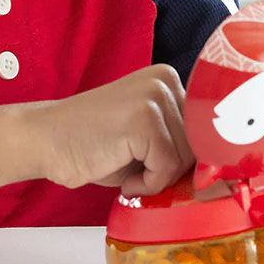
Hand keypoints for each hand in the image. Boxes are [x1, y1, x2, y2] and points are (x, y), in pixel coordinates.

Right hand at [28, 64, 193, 197]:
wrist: (46, 140)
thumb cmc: (93, 144)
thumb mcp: (143, 137)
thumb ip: (176, 141)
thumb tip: (217, 173)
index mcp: (167, 79)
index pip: (204, 129)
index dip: (191, 159)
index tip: (174, 175)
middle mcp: (164, 81)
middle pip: (199, 144)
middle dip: (172, 170)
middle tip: (140, 174)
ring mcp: (154, 97)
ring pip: (185, 158)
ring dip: (158, 179)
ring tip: (128, 173)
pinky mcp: (143, 119)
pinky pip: (166, 168)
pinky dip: (146, 185)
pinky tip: (124, 179)